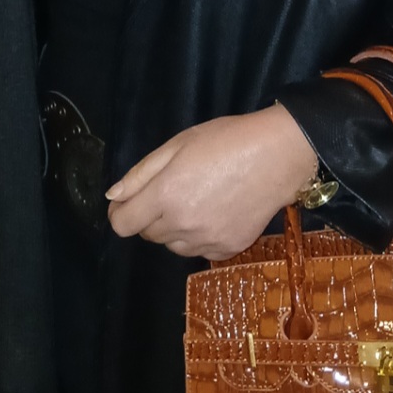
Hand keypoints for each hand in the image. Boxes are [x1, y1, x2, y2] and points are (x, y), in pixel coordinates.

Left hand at [106, 105, 318, 259]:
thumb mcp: (177, 145)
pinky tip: (214, 213)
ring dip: (173, 230)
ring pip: (172, 246)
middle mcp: (182, 224)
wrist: (278, 156)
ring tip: (194, 201)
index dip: (119, 214)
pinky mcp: (227, 249)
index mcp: (165, 195)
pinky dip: (198, 238)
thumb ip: (140, 174)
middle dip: (149, 217)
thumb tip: (114, 197)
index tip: (127, 203)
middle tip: (170, 192)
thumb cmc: (225, 140)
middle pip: (147, 235)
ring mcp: (206, 241)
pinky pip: (198, 251)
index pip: (122, 225)